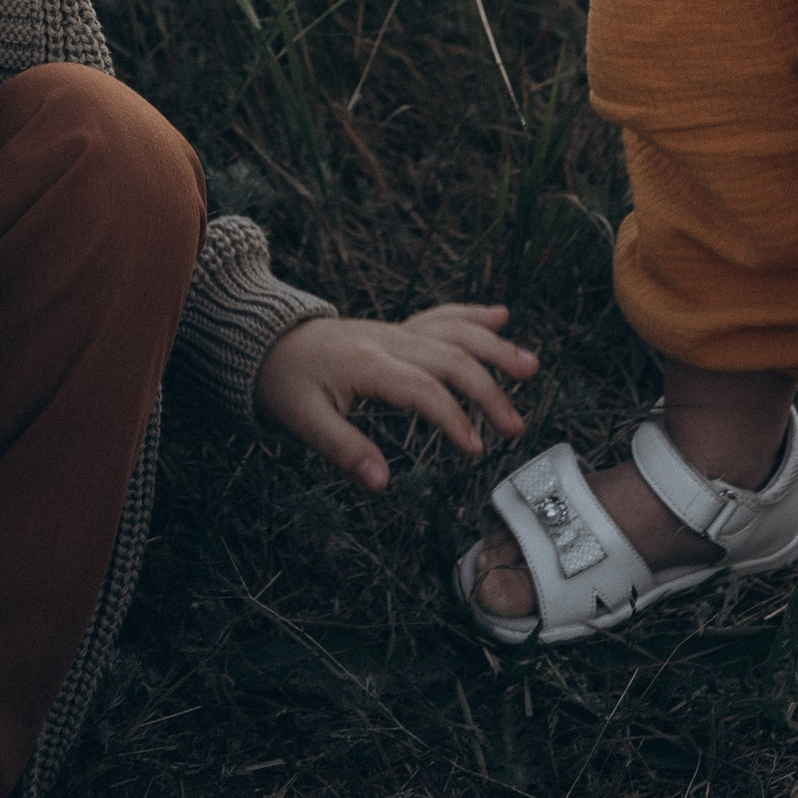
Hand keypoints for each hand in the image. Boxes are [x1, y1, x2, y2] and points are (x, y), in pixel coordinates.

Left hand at [255, 303, 538, 489]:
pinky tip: (502, 314)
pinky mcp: (398, 330)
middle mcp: (390, 341)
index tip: (475, 449)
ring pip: (454, 331)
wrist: (267, 342)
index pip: (422, 388)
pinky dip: (473, 314)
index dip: (452, 417)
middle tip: (514, 427)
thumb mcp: (302, 422)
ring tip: (530, 367)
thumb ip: (344, 450)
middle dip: (488, 390)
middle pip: (450, 356)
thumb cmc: (285, 385)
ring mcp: (396, 331)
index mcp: (368, 365)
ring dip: (494, 346)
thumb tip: (382, 483)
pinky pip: (441, 316)